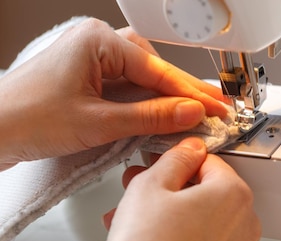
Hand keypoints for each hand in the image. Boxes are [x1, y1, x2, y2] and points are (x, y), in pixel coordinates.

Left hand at [0, 18, 227, 169]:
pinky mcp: (88, 76)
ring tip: (194, 114)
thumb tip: (189, 112)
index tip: (217, 109)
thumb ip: (150, 117)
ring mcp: (91, 59)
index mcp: (98, 41)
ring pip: (143, 76)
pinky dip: (147, 101)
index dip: (192, 94)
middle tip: (214, 111)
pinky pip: (127, 85)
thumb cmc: (26, 119)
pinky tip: (163, 114)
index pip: (158, 71)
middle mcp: (95, 43)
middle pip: (154, 68)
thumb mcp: (99, 122)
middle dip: (184, 92)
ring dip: (167, 96)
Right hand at [100, 137, 260, 240]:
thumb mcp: (151, 184)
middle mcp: (245, 224)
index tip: (154, 166)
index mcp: (234, 194)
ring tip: (129, 224)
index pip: (207, 161)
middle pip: (205, 193)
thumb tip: (190, 150)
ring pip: (200, 222)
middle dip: (167, 191)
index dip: (174, 161)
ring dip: (166, 218)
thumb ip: (176, 158)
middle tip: (135, 193)